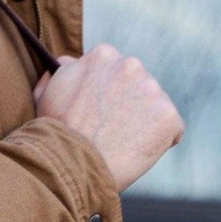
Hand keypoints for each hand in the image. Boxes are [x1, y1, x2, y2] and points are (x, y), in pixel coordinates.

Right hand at [32, 44, 184, 192]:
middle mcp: (131, 65)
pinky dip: (160, 142)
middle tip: (109, 133)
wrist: (69, 166)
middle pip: (138, 87)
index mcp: (103, 56)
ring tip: (121, 146)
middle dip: (128, 106)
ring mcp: (152, 90)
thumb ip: (63, 71)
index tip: (97, 115)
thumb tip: (70, 62)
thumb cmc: (53, 134)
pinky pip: (172, 131)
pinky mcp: (167, 117)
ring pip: (155, 107)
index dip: (107, 97)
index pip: (116, 73)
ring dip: (144, 124)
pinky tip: (138, 153)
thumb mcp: (47, 92)